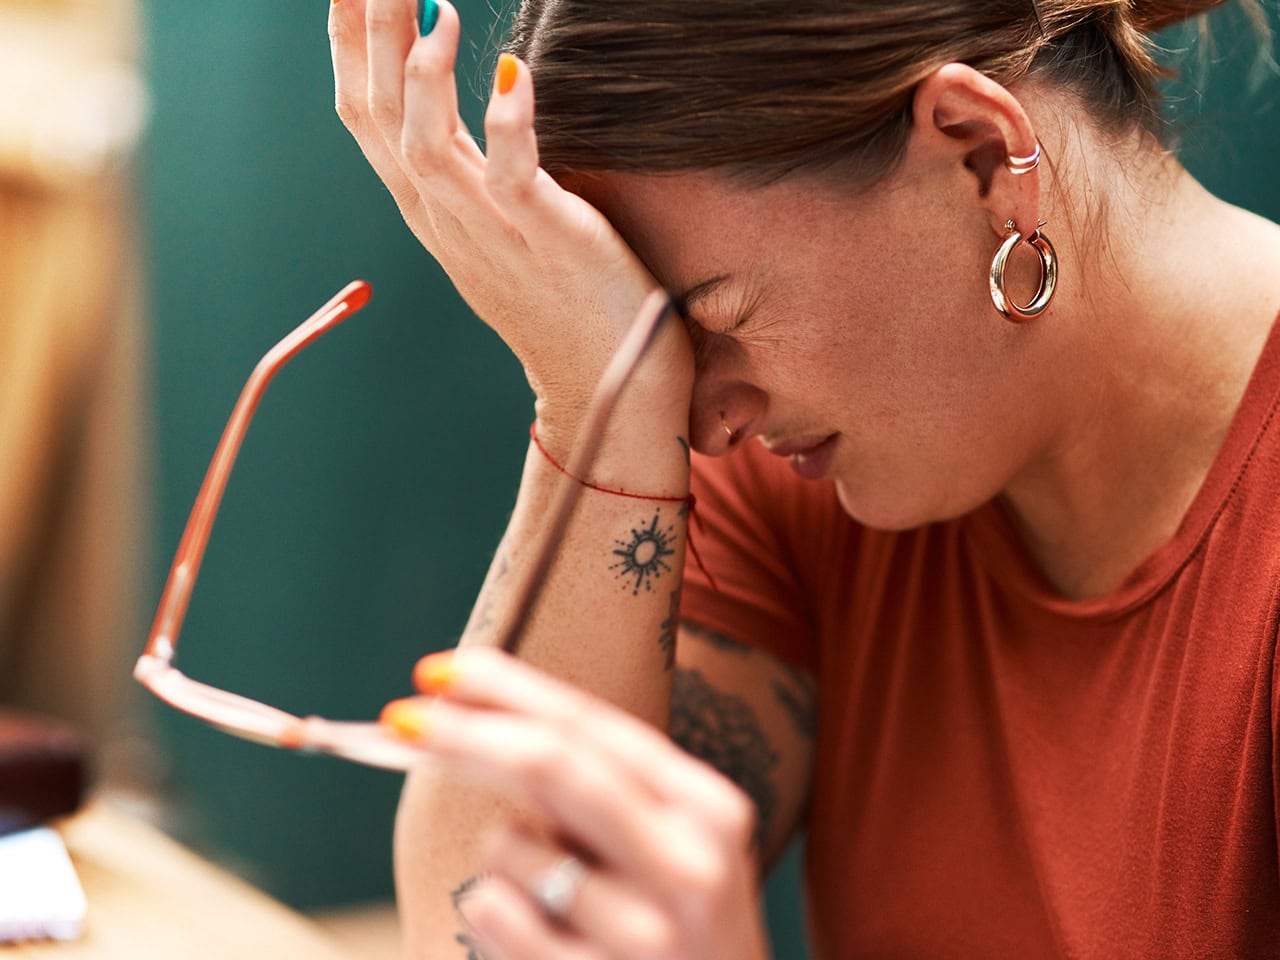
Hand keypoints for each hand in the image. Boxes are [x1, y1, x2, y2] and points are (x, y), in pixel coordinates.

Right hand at [328, 0, 693, 439]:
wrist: (601, 380)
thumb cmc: (557, 293)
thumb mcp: (493, 224)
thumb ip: (471, 164)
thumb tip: (480, 93)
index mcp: (427, 205)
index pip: (364, 111)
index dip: (348, 42)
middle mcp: (442, 215)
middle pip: (378, 112)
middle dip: (367, 32)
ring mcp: (488, 230)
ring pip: (423, 142)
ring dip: (419, 70)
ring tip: (431, 2)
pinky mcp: (543, 239)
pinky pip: (512, 175)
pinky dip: (507, 124)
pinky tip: (510, 72)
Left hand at [382, 648, 772, 959]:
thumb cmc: (670, 924)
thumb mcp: (662, 843)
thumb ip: (590, 784)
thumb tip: (471, 714)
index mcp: (707, 807)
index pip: (591, 724)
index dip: (508, 690)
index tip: (439, 670)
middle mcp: (690, 862)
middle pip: (550, 764)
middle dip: (465, 733)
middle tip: (399, 719)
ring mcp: (649, 932)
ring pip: (509, 845)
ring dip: (499, 854)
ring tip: (550, 896)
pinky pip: (494, 913)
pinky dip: (489, 909)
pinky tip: (530, 934)